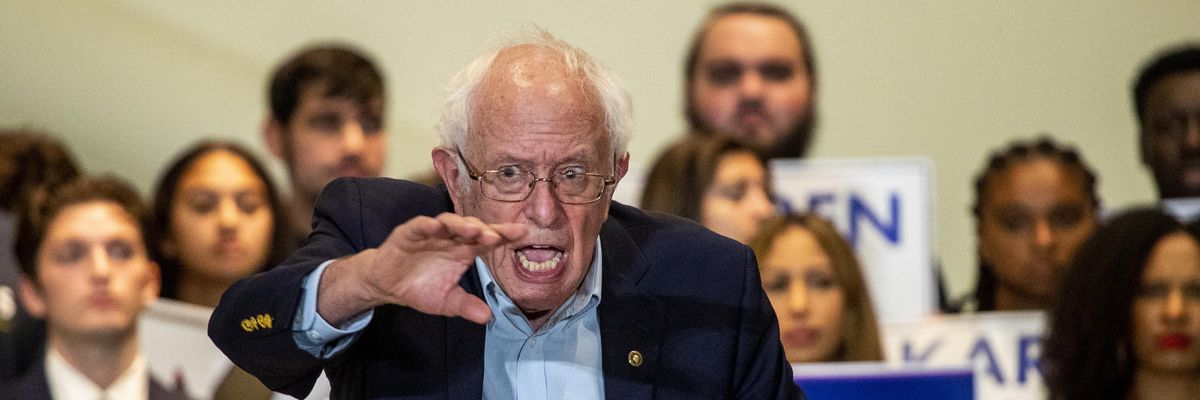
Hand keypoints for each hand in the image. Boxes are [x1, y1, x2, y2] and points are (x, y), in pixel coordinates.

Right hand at [317, 213, 525, 324]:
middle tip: (497, 236)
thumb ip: (466, 305)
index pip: (487, 240)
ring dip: (461, 225)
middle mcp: (450, 238)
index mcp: (463, 251)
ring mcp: (430, 234)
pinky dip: (428, 225)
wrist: (387, 286)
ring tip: (473, 230)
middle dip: (485, 230)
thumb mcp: (446, 302)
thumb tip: (488, 317)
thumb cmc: (420, 289)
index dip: (504, 235)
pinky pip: (420, 226)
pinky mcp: (408, 233)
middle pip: (472, 229)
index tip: (522, 233)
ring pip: (449, 223)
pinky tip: (436, 227)